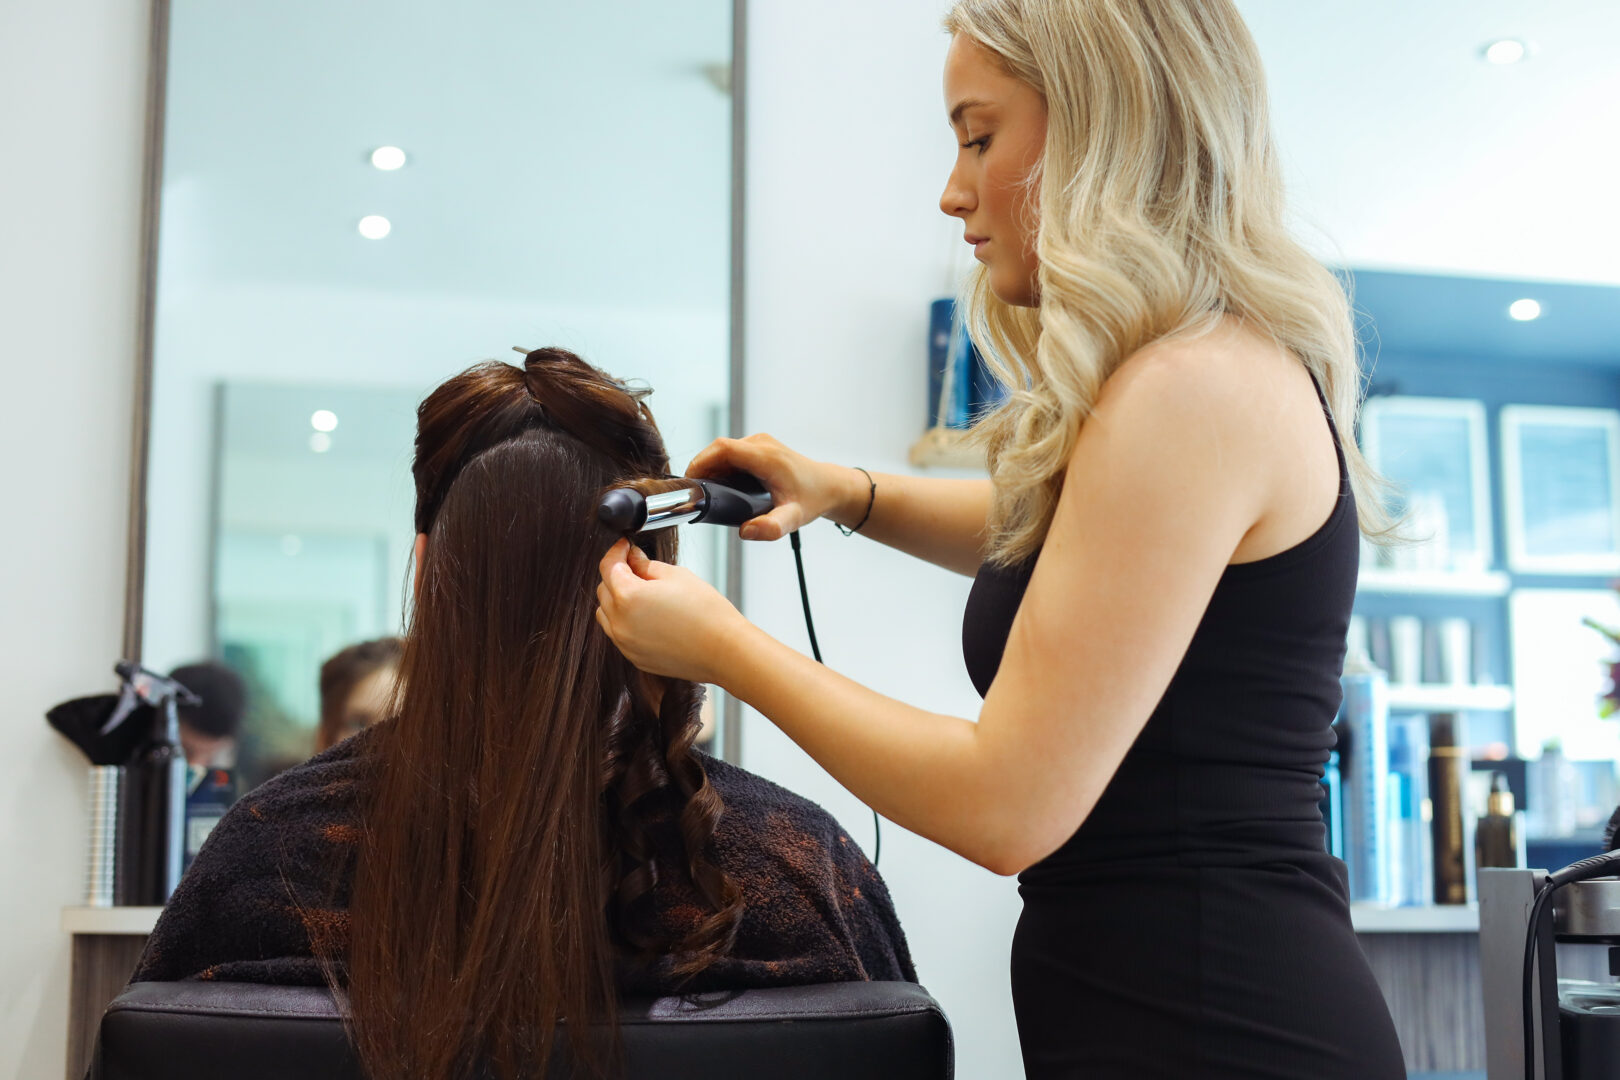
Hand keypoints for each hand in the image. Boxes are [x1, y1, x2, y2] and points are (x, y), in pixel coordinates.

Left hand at [596, 538, 750, 683]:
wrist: (724, 650)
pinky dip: (626, 622)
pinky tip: (648, 616)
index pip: (608, 567)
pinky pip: (619, 634)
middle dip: (616, 575)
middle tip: (637, 566)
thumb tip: (633, 559)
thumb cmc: (707, 613)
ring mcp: (625, 644)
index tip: (624, 546)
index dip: (616, 551)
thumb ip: (646, 565)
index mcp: (628, 596)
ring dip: (617, 600)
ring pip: (606, 614)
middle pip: (604, 590)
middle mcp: (620, 623)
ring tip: (642, 594)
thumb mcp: (676, 576)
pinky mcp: (635, 658)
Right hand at [685, 434, 856, 541]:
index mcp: (766, 456)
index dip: (701, 461)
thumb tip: (745, 531)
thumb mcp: (794, 518)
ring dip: (711, 466)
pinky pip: (732, 452)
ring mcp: (760, 442)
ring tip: (707, 491)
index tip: (690, 482)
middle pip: (719, 448)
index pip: (723, 449)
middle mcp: (762, 444)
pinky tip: (721, 486)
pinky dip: (721, 466)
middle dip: (702, 467)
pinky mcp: (759, 446)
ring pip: (724, 449)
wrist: (829, 486)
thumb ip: (771, 528)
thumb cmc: (812, 499)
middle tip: (695, 492)